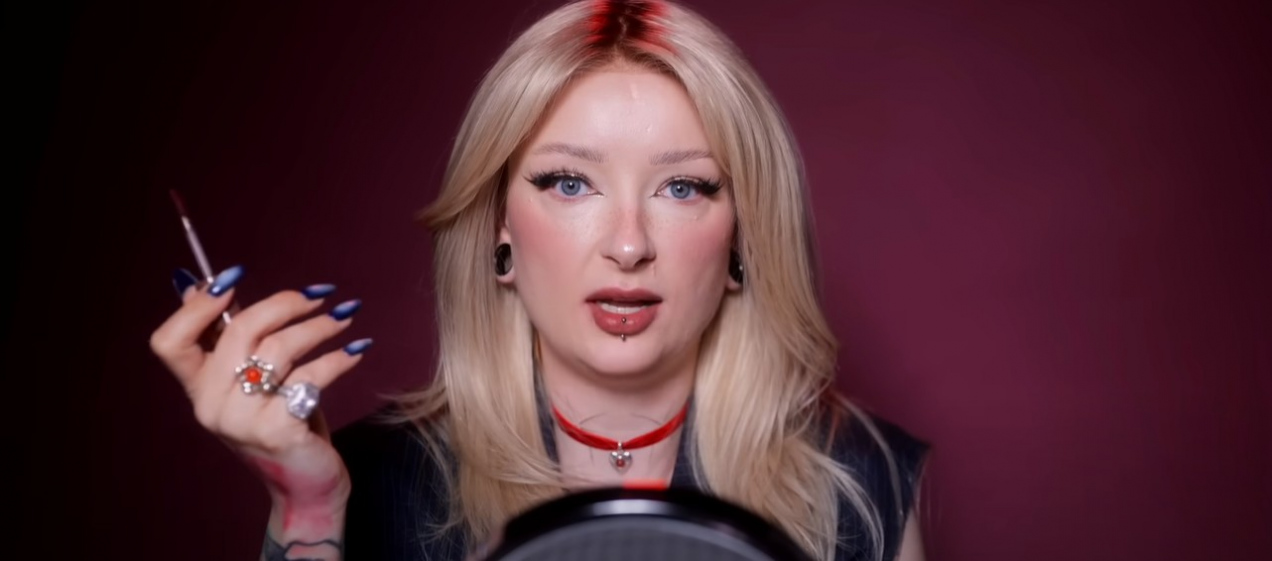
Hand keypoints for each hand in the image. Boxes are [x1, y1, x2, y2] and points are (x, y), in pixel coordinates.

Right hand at [149, 266, 369, 534]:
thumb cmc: (280, 422)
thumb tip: (209, 283)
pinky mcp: (278, 431)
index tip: (234, 279)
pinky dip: (338, 359)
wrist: (304, 484)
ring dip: (319, 326)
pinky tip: (356, 351)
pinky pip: (311, 377)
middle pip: (238, 331)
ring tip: (344, 320)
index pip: (169, 342)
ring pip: (279, 349)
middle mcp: (211, 406)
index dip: (195, 307)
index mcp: (197, 389)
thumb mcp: (250, 380)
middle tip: (320, 295)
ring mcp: (242, 421)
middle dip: (284, 303)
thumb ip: (231, 340)